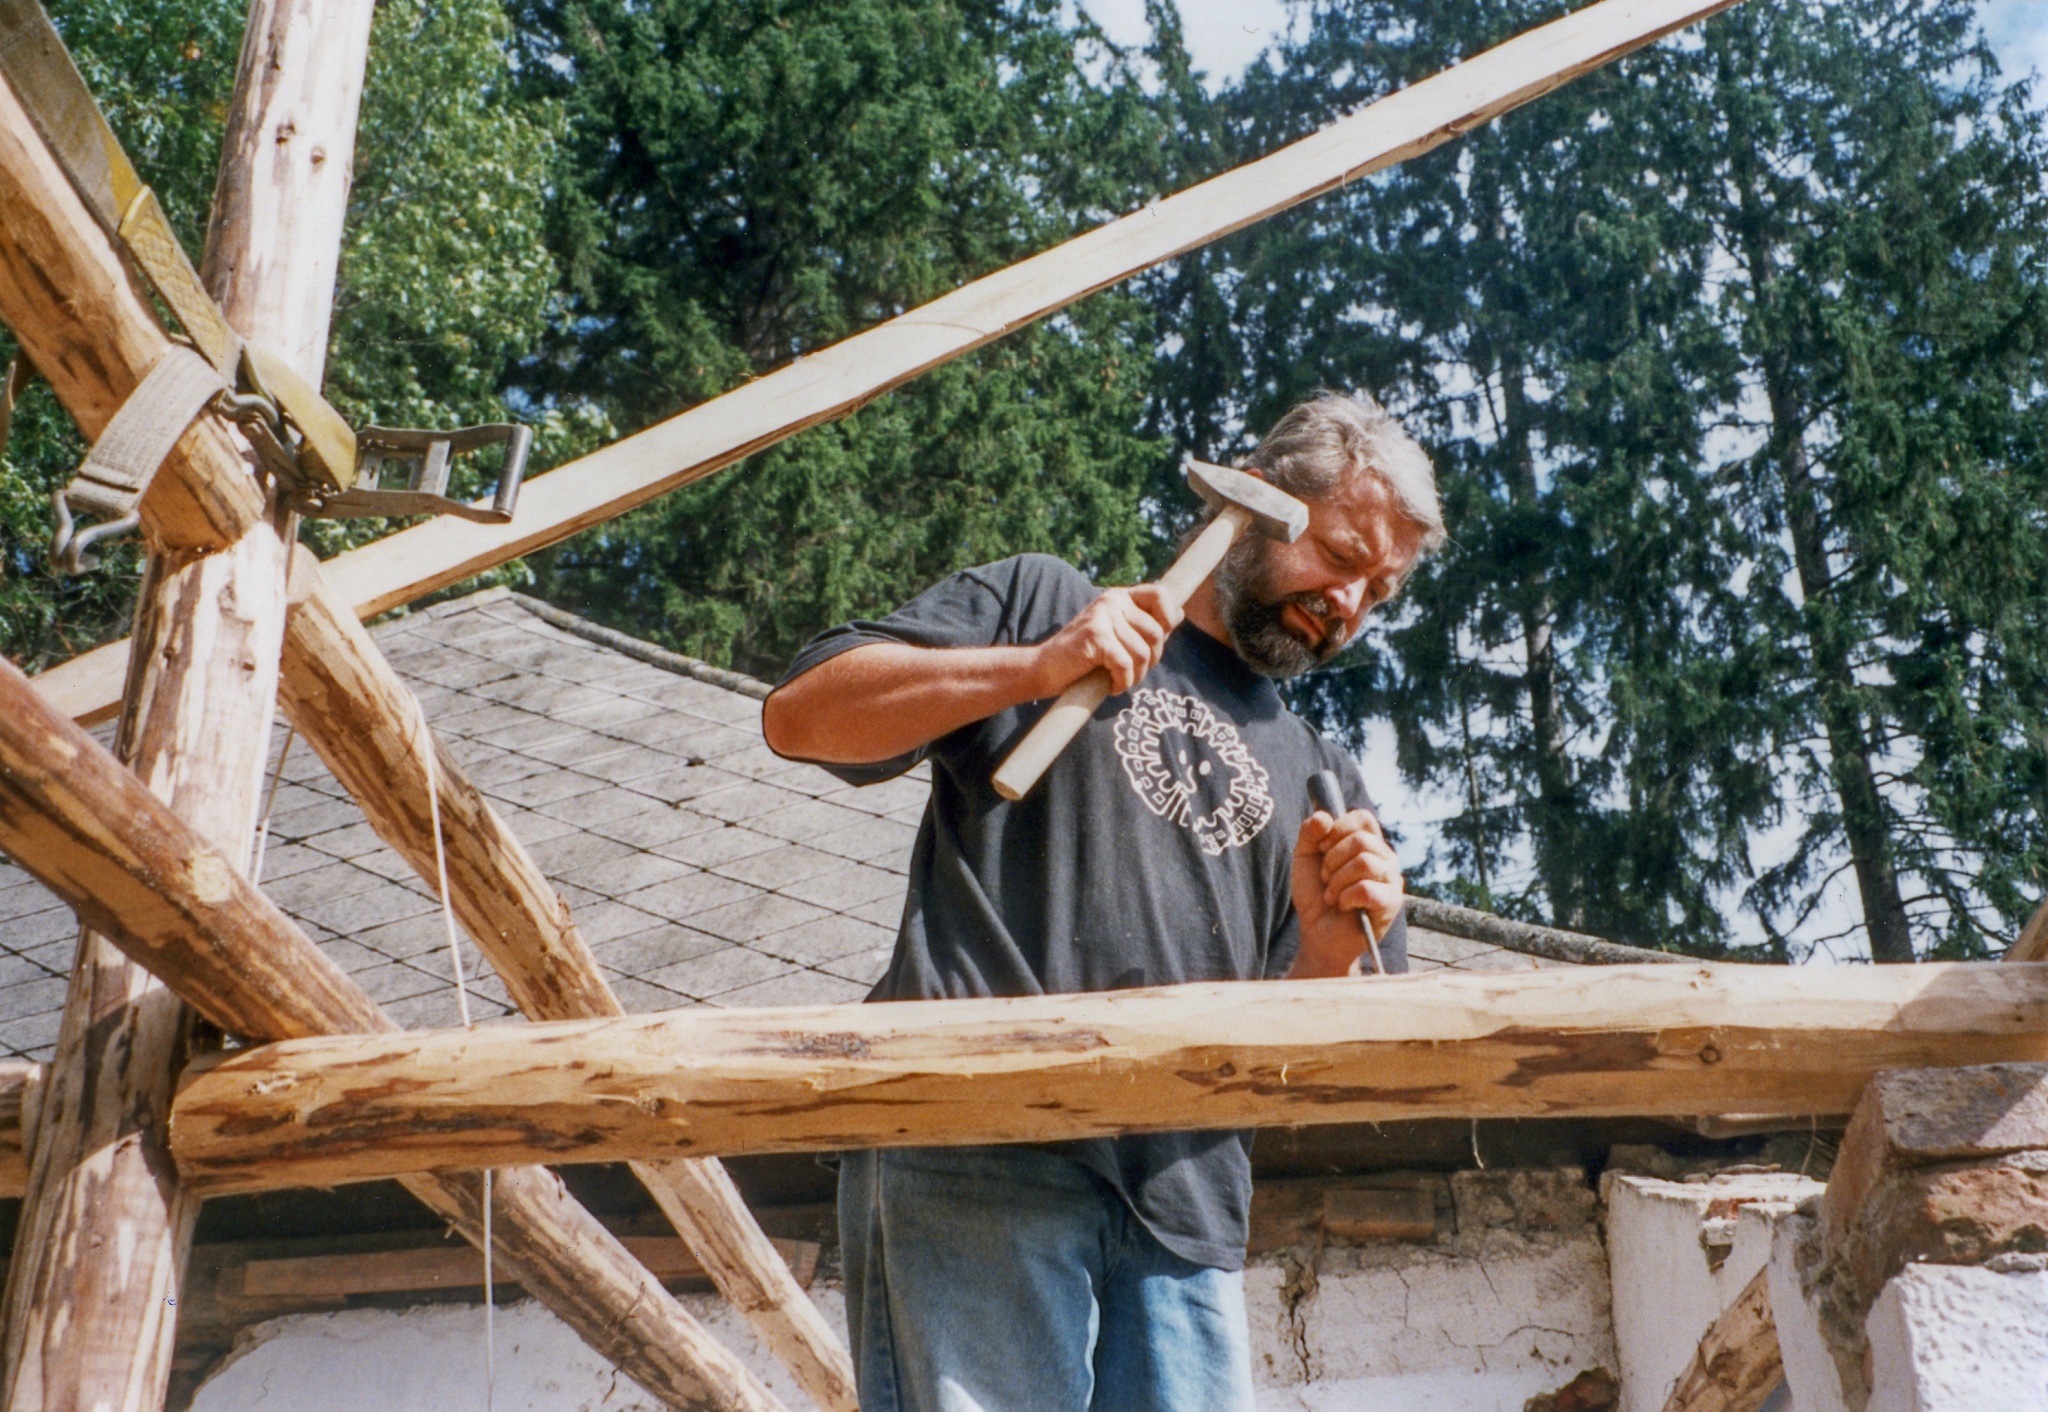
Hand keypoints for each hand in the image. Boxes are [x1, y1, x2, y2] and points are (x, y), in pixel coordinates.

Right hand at [1032, 585, 1181, 696]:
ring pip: (1143, 653)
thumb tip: (1179, 612)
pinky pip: (1126, 665)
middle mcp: (1111, 600)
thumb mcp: (1117, 635)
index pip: (1160, 594)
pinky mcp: (1096, 636)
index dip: (1167, 618)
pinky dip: (1122, 682)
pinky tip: (1111, 686)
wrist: (1043, 669)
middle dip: (1150, 660)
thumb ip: (1145, 624)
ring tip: (1118, 680)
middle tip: (1130, 671)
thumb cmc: (1082, 657)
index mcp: (1118, 597)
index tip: (1156, 641)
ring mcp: (1103, 617)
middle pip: (1157, 633)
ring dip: (1135, 676)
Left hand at [1290, 807, 1402, 975]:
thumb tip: (1324, 817)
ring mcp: (1391, 880)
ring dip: (1338, 880)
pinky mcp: (1392, 902)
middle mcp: (1384, 858)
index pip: (1363, 818)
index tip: (1321, 848)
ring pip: (1365, 862)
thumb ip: (1309, 833)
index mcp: (1368, 843)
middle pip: (1361, 840)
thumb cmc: (1315, 895)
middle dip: (1332, 860)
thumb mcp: (1304, 858)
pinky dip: (1346, 898)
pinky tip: (1344, 907)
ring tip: (1333, 895)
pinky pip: (1367, 888)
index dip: (1338, 828)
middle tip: (1326, 878)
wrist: (1317, 934)